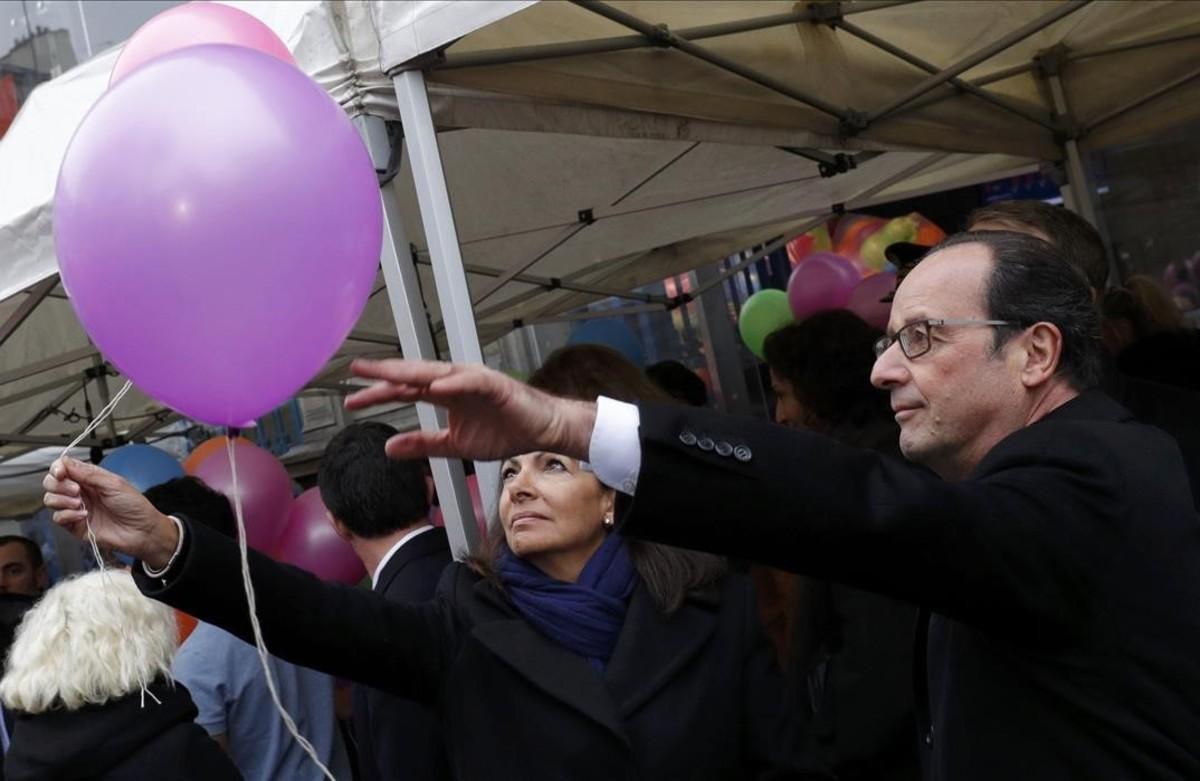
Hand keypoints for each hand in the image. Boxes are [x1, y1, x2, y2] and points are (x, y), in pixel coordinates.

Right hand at [43, 457, 178, 567]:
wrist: (142, 531)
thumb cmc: (135, 506)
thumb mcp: (114, 484)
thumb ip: (89, 473)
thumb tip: (66, 462)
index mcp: (90, 478)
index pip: (64, 468)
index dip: (58, 469)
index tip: (61, 473)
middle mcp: (81, 492)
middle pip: (52, 483)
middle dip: (58, 485)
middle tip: (76, 490)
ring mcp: (76, 508)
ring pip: (51, 499)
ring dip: (62, 500)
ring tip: (80, 503)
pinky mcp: (75, 525)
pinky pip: (57, 518)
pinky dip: (67, 515)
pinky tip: (83, 515)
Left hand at [345, 359, 597, 460]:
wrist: (541, 431)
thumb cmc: (504, 431)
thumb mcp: (455, 445)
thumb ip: (424, 444)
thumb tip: (390, 447)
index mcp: (445, 393)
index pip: (405, 390)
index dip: (379, 394)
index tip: (352, 400)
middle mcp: (455, 380)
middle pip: (413, 374)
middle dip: (385, 372)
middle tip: (356, 369)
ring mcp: (474, 379)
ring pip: (436, 372)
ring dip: (411, 371)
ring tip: (387, 373)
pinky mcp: (495, 384)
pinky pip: (470, 382)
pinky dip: (452, 382)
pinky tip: (433, 386)